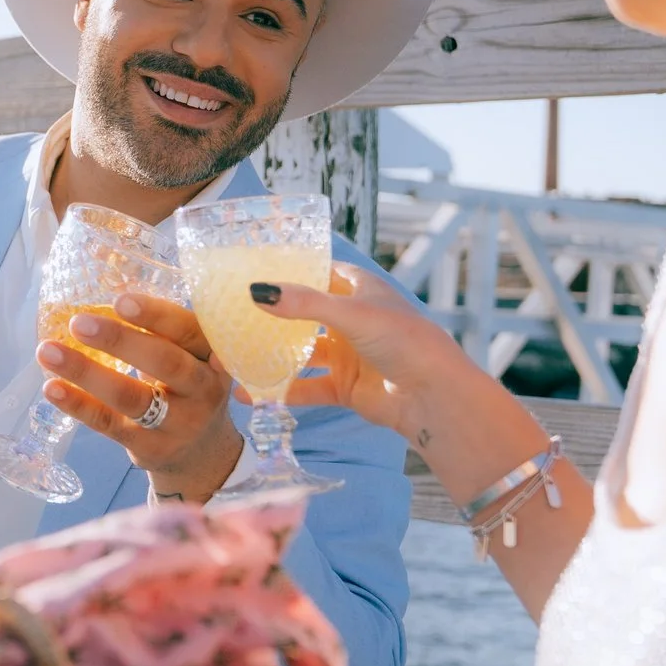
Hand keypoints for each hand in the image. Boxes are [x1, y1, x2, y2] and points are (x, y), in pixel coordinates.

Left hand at [37, 292, 244, 503]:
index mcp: (214, 354)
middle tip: (78, 323)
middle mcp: (203, 389)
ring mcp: (178, 422)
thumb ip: (163, 328)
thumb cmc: (187, 386)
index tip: (121, 300)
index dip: (157, 315)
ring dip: (87, 373)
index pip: (189, 330)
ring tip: (48, 351)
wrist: (202, 452)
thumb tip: (100, 274)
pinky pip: (110, 424)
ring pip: (133, 397)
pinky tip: (52, 387)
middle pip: (165, 363)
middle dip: (121, 341)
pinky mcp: (150, 447)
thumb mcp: (192, 356)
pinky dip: (79, 405)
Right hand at [247, 263, 470, 437]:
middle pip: (307, 314)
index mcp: (361, 290)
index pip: (322, 272)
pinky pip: (308, 387)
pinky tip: (251, 393)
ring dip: (274, 356)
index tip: (255, 270)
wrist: (432, 395)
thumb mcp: (351, 313)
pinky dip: (282, 390)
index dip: (293, 271)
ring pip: (303, 353)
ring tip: (234, 356)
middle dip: (275, 316)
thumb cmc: (402, 338)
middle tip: (234, 315)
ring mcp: (349, 354)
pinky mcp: (346, 387)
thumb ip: (304, 304)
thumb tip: (257, 292)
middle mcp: (353, 320)